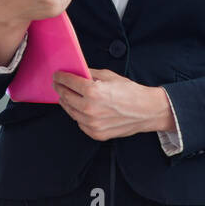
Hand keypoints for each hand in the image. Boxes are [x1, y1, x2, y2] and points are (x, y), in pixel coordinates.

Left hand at [53, 68, 169, 140]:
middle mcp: (89, 109)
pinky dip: (78, 115)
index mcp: (92, 92)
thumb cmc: (131, 92)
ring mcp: (92, 123)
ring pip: (70, 111)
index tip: (57, 76)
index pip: (68, 82)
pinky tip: (79, 108)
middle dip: (60, 89)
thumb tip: (78, 72)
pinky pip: (80, 123)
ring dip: (66, 102)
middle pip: (65, 97)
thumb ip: (91, 74)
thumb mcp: (110, 76)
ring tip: (65, 96)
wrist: (147, 110)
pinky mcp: (96, 133)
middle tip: (58, 85)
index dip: (60, 77)